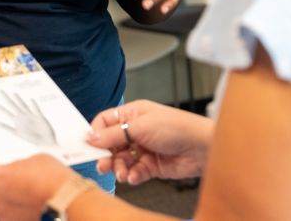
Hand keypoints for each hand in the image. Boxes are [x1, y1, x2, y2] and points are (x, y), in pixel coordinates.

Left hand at [0, 90, 56, 146]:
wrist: (45, 142)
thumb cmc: (32, 140)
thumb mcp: (16, 133)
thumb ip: (5, 127)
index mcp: (16, 120)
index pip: (3, 110)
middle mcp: (22, 117)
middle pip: (12, 105)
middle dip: (5, 98)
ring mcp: (30, 116)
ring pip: (23, 105)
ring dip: (18, 99)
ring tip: (13, 94)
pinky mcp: (39, 116)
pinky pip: (35, 108)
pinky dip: (33, 104)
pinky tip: (31, 100)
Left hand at [0, 154, 72, 220]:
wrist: (63, 198)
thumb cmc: (50, 178)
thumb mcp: (34, 160)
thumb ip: (21, 167)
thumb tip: (22, 171)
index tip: (6, 173)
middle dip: (9, 189)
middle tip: (25, 185)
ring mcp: (4, 216)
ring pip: (6, 207)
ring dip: (15, 203)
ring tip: (33, 198)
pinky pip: (16, 217)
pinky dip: (23, 214)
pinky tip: (36, 207)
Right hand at [88, 100, 213, 184]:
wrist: (202, 147)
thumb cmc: (177, 127)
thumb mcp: (140, 127)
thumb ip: (113, 134)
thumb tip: (91, 137)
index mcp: (132, 114)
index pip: (105, 122)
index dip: (96, 134)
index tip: (89, 146)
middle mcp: (136, 131)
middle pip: (111, 145)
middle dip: (106, 156)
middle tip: (103, 165)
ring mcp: (143, 148)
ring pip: (121, 161)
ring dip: (119, 168)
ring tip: (122, 173)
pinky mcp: (151, 165)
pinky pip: (134, 172)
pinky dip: (132, 176)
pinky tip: (134, 176)